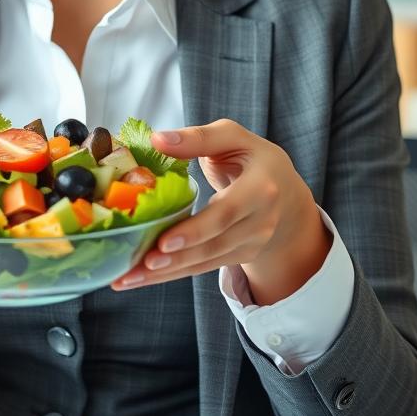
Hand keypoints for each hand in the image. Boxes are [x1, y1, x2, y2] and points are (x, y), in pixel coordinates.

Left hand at [111, 118, 330, 304]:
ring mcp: (251, 243)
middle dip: (177, 257)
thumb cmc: (251, 157)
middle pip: (214, 244)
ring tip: (130, 278)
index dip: (196, 230)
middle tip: (142, 264)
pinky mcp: (238, 256)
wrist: (286, 192)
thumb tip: (157, 139)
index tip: (164, 241)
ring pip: (205, 261)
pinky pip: (202, 267)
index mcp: (261, 187)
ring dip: (167, 273)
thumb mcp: (232, 137)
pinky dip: (171, 274)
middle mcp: (261, 221)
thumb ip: (198, 137)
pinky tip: (142, 277)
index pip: (226, 213)